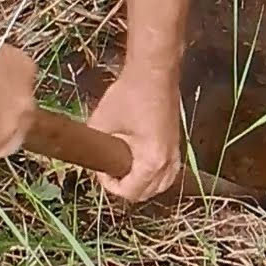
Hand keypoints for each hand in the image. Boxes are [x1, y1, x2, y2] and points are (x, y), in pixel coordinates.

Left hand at [86, 69, 182, 200]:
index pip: (130, 192)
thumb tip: (89, 158)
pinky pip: (169, 171)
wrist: (153, 72)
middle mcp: (168, 160)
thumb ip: (95, 146)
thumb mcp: (101, 122)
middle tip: (109, 171)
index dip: (110, 185)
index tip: (100, 170)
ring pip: (162, 185)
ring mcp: (175, 152)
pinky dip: (156, 175)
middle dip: (126, 187)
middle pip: (147, 193)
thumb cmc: (129, 94)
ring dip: (143, 184)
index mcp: (151, 159)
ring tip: (125, 171)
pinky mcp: (176, 143)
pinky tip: (142, 165)